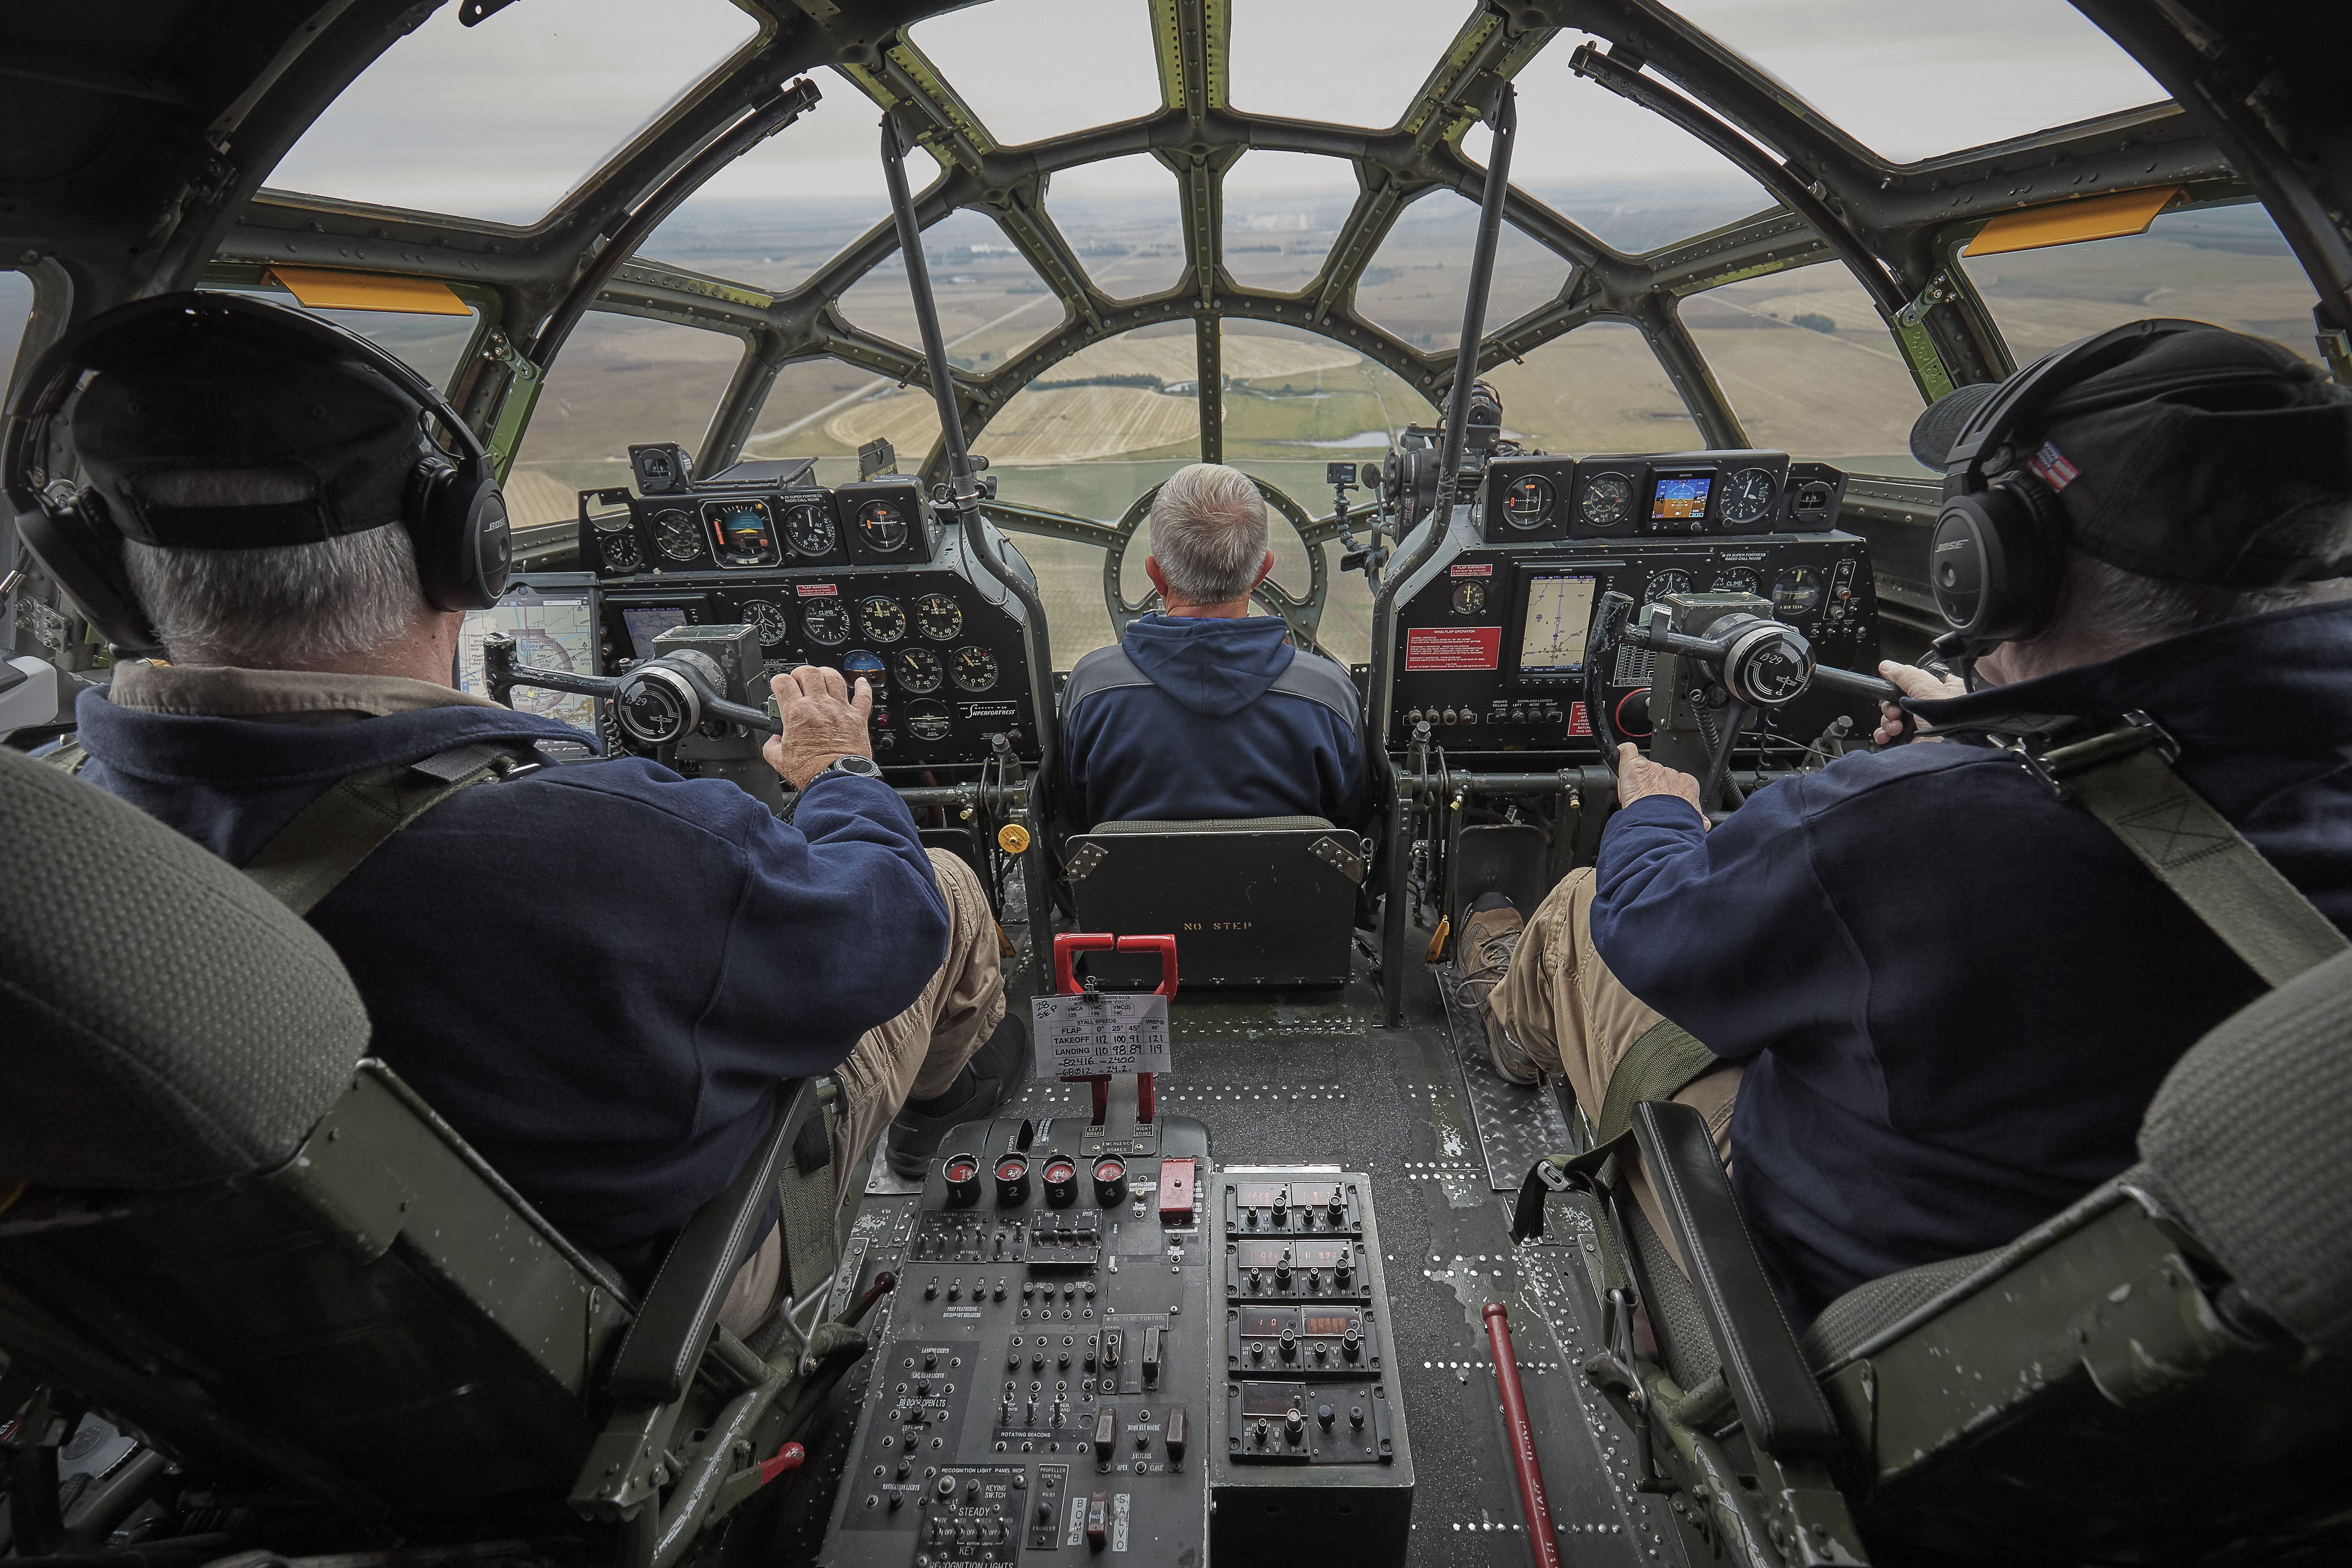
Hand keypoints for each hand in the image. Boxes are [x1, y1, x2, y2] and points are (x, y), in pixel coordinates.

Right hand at [765, 664, 873, 790]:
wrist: (837, 780)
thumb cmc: (811, 771)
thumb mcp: (778, 759)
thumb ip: (771, 745)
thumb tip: (773, 740)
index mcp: (797, 713)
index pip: (783, 682)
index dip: (778, 680)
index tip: (779, 686)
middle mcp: (819, 706)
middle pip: (809, 672)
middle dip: (800, 672)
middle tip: (798, 681)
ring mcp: (840, 709)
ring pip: (834, 677)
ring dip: (825, 673)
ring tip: (821, 678)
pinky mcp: (858, 718)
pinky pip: (864, 695)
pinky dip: (863, 686)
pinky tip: (861, 682)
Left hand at [1615, 743, 1704, 821]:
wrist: (1657, 820)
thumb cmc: (1672, 821)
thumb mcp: (1693, 818)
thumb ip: (1698, 816)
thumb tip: (1705, 822)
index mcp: (1686, 785)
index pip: (1676, 785)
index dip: (1666, 794)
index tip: (1660, 804)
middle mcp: (1671, 775)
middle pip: (1659, 778)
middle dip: (1652, 788)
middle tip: (1645, 802)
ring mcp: (1652, 769)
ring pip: (1644, 771)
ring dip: (1638, 781)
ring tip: (1634, 797)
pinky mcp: (1635, 765)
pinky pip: (1628, 752)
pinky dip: (1624, 754)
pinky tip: (1622, 757)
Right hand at [1873, 660, 1965, 745]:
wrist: (1950, 754)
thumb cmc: (1953, 721)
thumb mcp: (1928, 690)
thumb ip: (1907, 675)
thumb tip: (1888, 666)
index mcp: (1943, 690)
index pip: (1916, 681)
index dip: (1901, 685)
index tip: (1893, 689)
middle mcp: (1933, 707)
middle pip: (1900, 700)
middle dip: (1891, 706)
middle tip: (1895, 712)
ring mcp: (1923, 725)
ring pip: (1894, 717)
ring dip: (1888, 721)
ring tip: (1895, 727)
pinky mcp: (1915, 741)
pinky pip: (1892, 734)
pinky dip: (1885, 734)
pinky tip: (1886, 735)